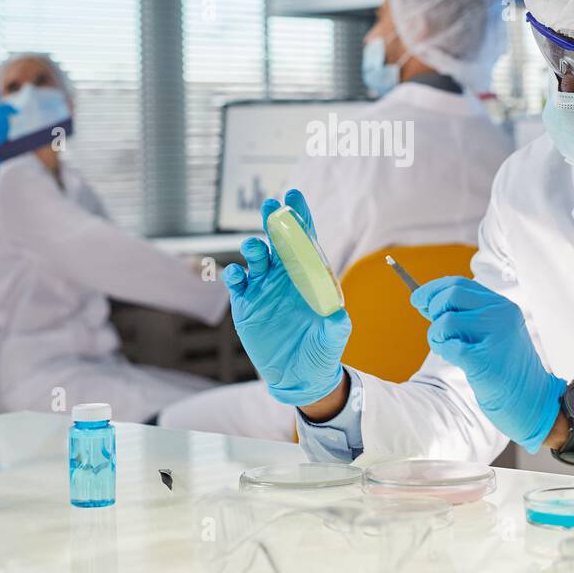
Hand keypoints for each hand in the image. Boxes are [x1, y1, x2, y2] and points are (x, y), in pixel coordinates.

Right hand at [224, 189, 350, 405]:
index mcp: (310, 275)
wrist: (299, 375)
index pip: (306, 241)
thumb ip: (335, 326)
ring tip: (255, 248)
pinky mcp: (247, 304)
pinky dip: (235, 275)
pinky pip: (238, 282)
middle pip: (279, 242)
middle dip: (274, 222)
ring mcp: (264, 288)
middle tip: (271, 206)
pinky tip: (238, 274)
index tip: (294, 197)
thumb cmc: (321, 351)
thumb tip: (338, 314)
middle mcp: (286, 276)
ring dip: (254, 249)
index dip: (300, 218)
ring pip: (257, 258)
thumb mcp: (332, 339)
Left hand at [412, 276, 564, 452]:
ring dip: (436, 337)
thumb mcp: (491, 333)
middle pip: (450, 295)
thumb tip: (425, 302)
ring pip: (446, 321)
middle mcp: (501, 314)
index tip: (418, 299)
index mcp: (502, 305)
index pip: (458, 284)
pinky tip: (455, 360)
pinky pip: (450, 346)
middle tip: (437, 332)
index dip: (433, 290)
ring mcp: (495, 335)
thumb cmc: (505, 369)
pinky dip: (445, 352)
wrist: (533, 401)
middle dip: (433, 311)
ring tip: (447, 350)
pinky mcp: (486, 359)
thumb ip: (465, 316)